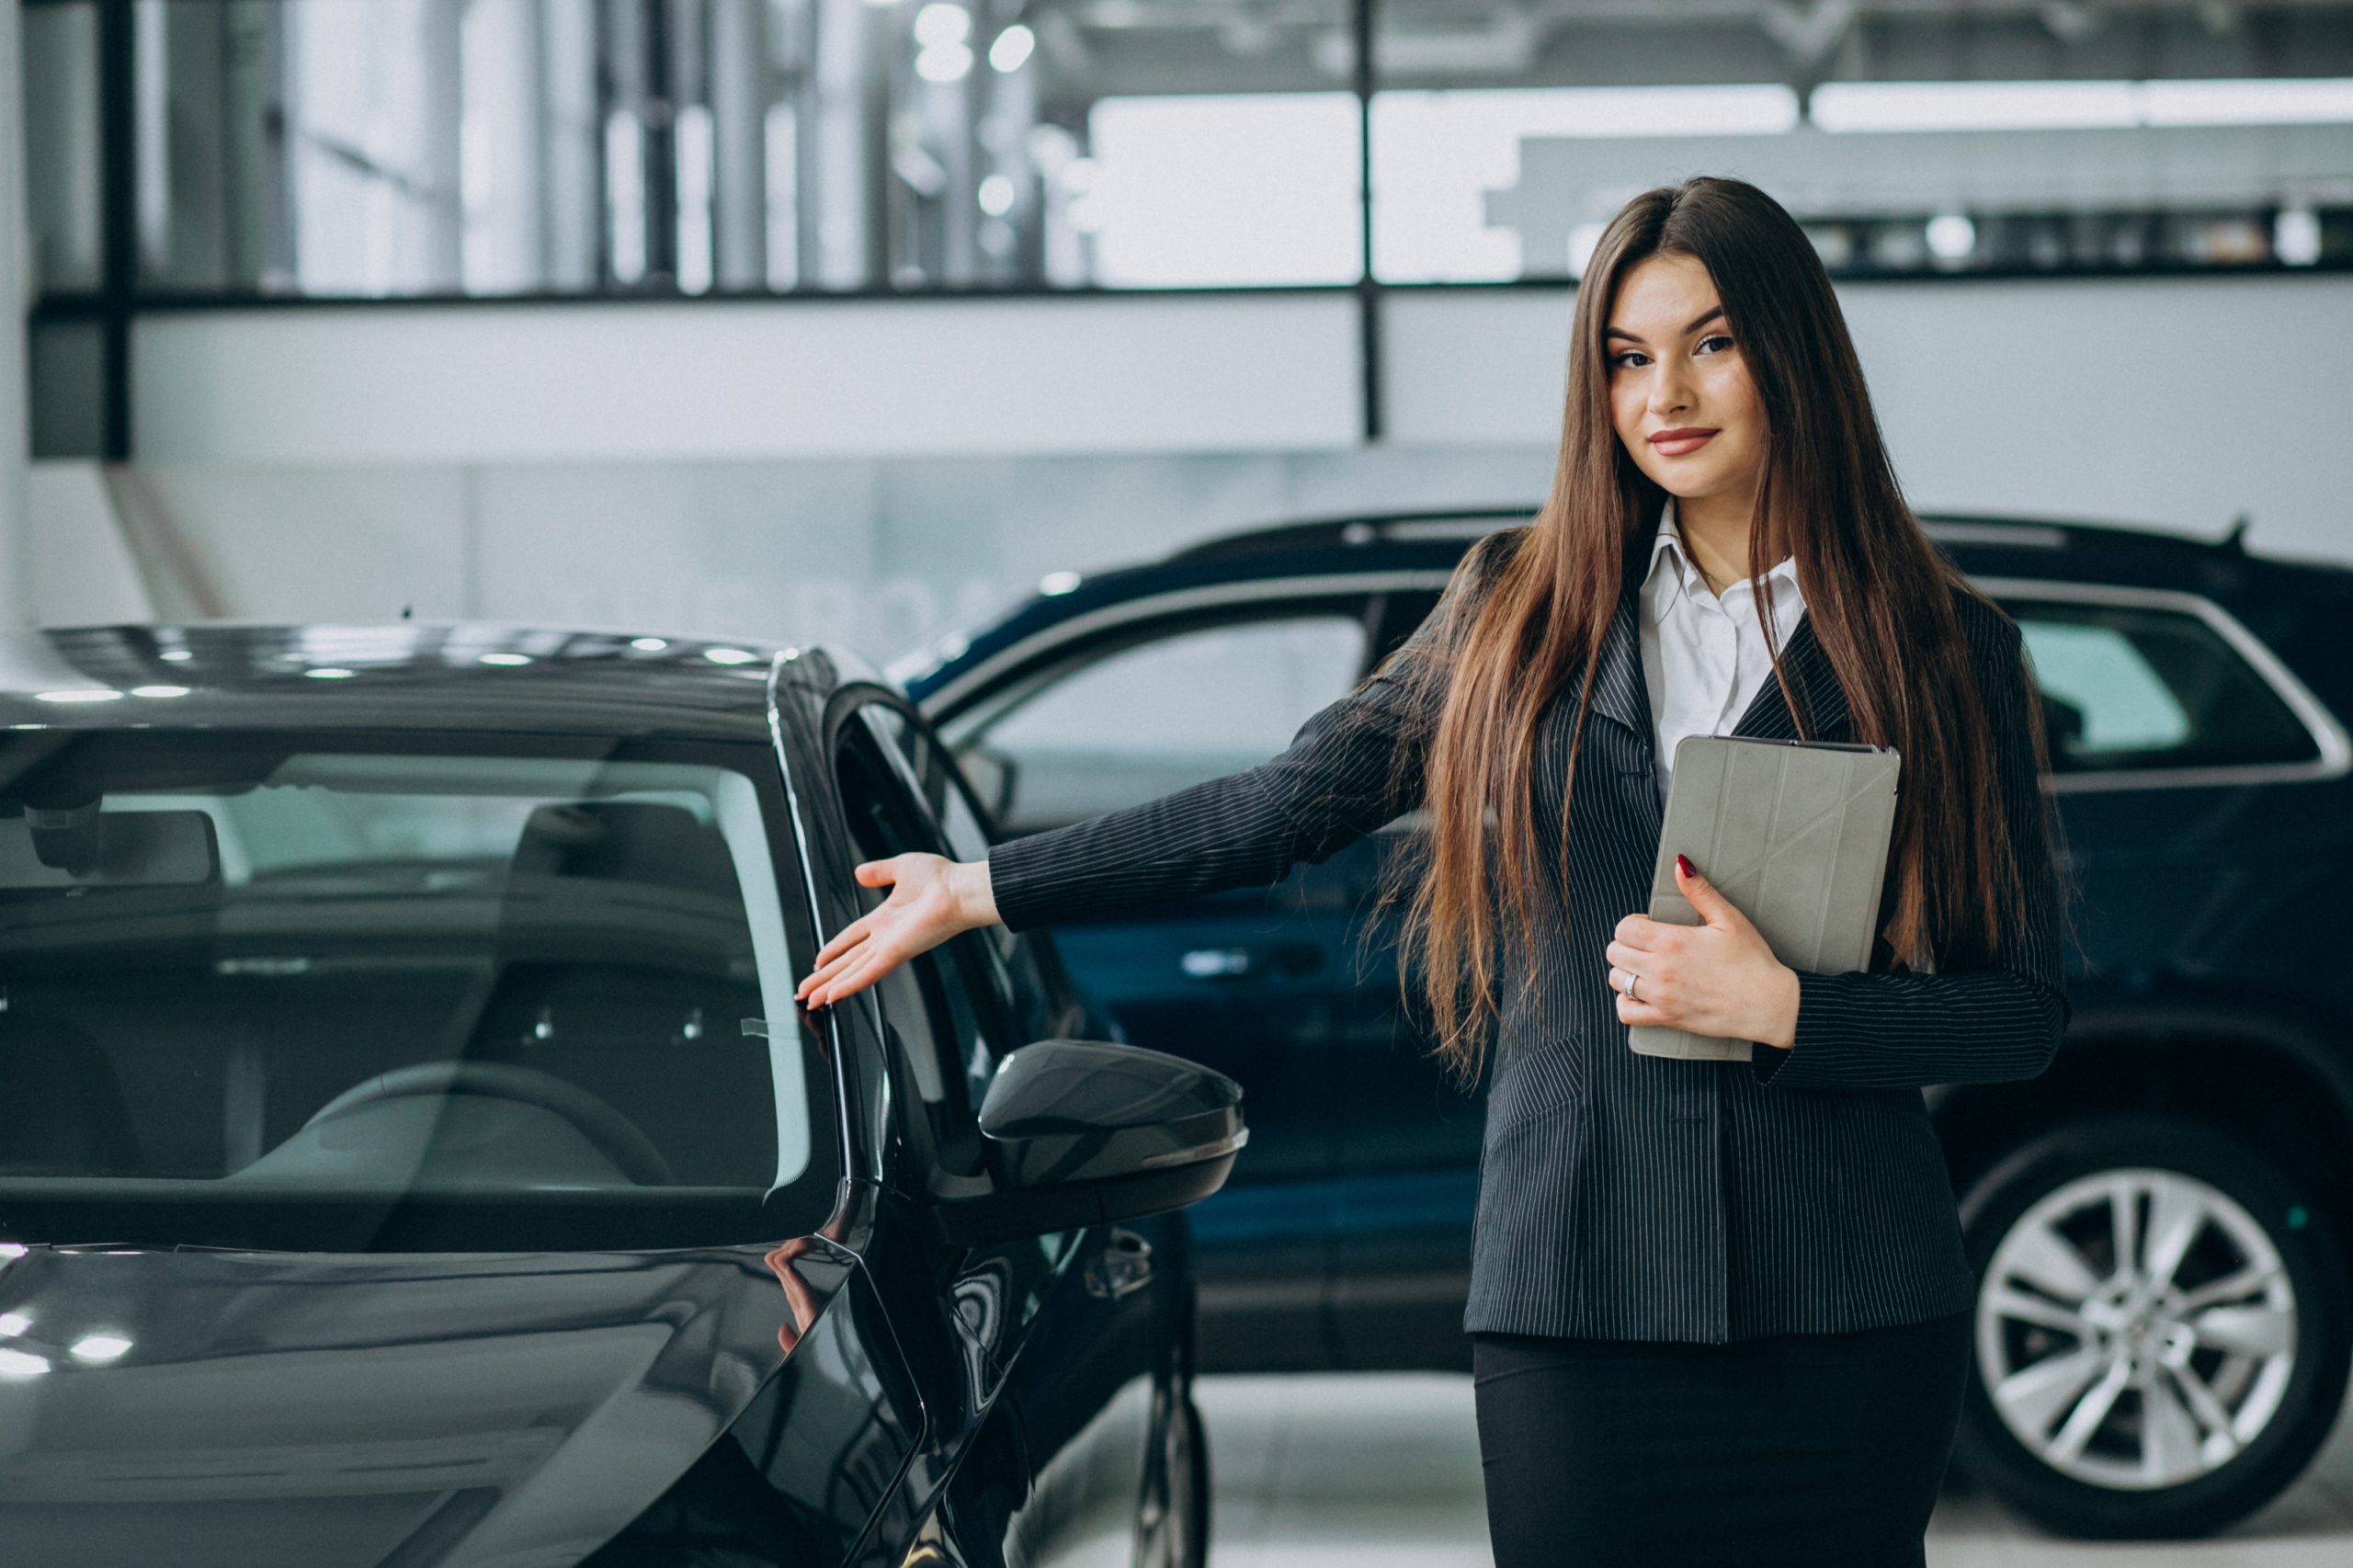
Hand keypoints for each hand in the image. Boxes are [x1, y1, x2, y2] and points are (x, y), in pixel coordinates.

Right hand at [794, 852, 996, 1008]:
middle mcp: (886, 937)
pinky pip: (868, 973)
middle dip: (824, 978)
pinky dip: (850, 985)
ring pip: (852, 972)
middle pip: (847, 961)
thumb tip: (859, 873)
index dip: (833, 950)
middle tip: (804, 993)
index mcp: (886, 919)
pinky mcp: (896, 954)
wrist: (961, 889)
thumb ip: (879, 872)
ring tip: (810, 1001)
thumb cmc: (942, 878)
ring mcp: (890, 948)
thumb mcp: (902, 867)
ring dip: (830, 987)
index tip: (817, 962)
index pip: (852, 938)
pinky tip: (833, 997)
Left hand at [1605, 853, 1799, 1049]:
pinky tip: (1641, 993)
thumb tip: (1681, 864)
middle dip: (1626, 945)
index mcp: (1673, 942)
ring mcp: (1661, 997)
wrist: (1768, 1004)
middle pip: (1615, 953)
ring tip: (1645, 967)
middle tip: (1647, 945)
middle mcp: (1661, 970)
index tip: (1648, 926)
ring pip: (1616, 980)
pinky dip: (1626, 1003)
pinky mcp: (1667, 1018)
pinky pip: (1626, 1013)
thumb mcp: (1729, 919)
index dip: (1632, 923)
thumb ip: (1700, 891)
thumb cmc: (1752, 961)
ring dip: (1625, 971)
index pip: (1624, 928)